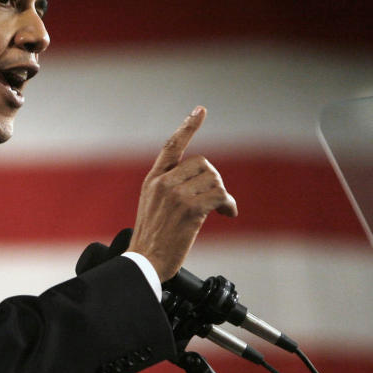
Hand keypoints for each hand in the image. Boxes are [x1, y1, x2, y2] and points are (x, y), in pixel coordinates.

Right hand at [127, 106, 236, 280]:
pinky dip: (228, 204)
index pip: (172, 145)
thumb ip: (169, 188)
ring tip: (220, 209)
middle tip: (216, 200)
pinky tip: (228, 213)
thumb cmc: (151, 240)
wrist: (144, 262)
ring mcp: (176, 195)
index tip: (200, 110)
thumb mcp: (152, 206)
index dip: (188, 126)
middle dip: (215, 181)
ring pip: (214, 179)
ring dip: (222, 194)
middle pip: (203, 164)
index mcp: (153, 180)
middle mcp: (163, 183)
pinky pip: (220, 196)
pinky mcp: (189, 209)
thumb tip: (202, 182)